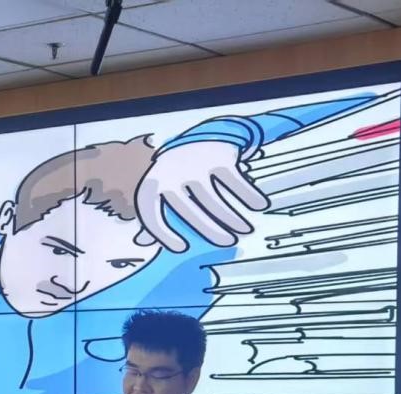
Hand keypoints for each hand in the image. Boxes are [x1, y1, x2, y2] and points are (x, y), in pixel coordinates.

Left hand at [134, 141, 269, 252]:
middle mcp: (171, 174)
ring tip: (245, 231)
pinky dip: (247, 194)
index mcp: (152, 186)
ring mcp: (194, 164)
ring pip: (213, 198)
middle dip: (209, 229)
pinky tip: (259, 205)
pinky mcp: (217, 155)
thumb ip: (153, 217)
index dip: (164, 233)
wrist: (197, 138)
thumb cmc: (176, 176)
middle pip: (188, 210)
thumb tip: (141, 242)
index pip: (152, 215)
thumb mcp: (162, 193)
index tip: (182, 248)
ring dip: (232, 217)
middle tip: (228, 243)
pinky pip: (234, 180)